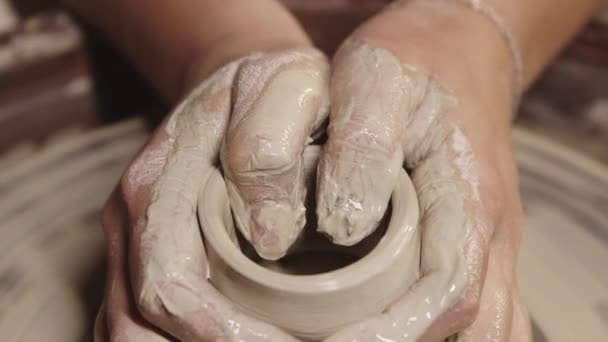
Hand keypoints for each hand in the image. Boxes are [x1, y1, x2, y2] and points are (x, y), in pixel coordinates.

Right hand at [94, 47, 328, 340]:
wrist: (241, 84)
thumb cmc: (272, 86)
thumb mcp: (286, 86)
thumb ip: (271, 144)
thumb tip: (270, 238)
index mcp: (154, 183)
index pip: (167, 284)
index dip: (220, 332)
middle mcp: (131, 221)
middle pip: (137, 325)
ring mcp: (133, 243)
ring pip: (132, 331)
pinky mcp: (147, 258)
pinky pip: (142, 323)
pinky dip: (181, 341)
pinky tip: (231, 337)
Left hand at [319, 2, 531, 340]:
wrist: (455, 50)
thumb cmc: (412, 62)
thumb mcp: (375, 80)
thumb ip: (363, 148)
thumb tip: (343, 226)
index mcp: (467, 196)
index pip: (447, 292)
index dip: (391, 332)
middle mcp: (490, 232)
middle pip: (475, 328)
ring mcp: (490, 244)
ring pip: (490, 329)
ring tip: (363, 337)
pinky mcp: (477, 245)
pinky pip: (485, 313)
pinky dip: (444, 334)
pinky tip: (398, 326)